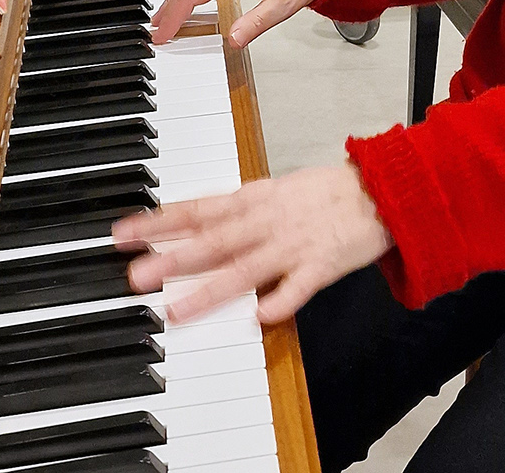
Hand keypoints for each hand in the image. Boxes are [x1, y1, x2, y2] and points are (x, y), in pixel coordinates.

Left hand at [113, 165, 393, 324]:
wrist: (381, 191)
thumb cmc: (327, 191)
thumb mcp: (276, 189)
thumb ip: (239, 208)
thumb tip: (198, 219)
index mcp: (254, 199)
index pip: (197, 209)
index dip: (158, 221)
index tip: (123, 233)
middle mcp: (267, 220)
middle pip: (212, 241)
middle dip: (171, 258)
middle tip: (135, 276)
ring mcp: (293, 244)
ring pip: (244, 268)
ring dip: (208, 288)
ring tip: (176, 309)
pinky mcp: (321, 265)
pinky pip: (297, 286)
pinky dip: (279, 300)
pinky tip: (259, 316)